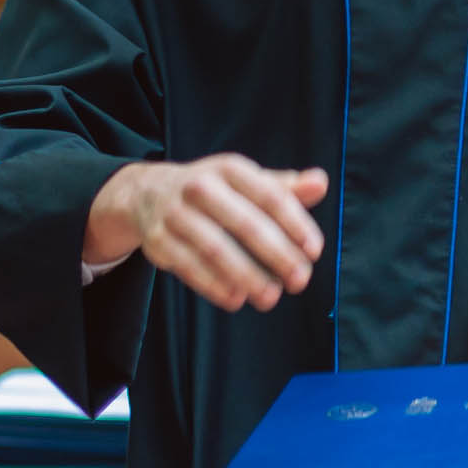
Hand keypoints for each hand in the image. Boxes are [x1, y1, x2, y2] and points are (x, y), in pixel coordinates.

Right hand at [86, 157, 327, 311]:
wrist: (147, 193)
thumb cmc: (211, 191)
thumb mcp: (244, 182)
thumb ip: (284, 188)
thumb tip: (320, 182)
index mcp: (228, 169)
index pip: (269, 196)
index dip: (295, 224)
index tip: (314, 251)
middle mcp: (199, 187)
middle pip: (244, 223)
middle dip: (276, 254)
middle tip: (300, 280)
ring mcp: (174, 213)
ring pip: (215, 248)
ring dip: (246, 275)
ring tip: (271, 297)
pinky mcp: (157, 240)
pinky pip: (188, 266)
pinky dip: (213, 285)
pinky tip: (236, 298)